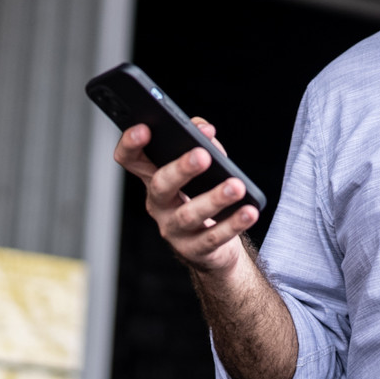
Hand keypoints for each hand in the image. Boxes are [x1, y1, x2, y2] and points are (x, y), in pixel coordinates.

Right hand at [113, 117, 257, 274]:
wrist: (214, 245)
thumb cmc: (203, 192)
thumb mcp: (201, 163)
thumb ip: (201, 140)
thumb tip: (205, 130)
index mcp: (153, 176)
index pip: (130, 158)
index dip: (130, 144)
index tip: (145, 129)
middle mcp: (158, 203)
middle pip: (161, 184)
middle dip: (181, 169)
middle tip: (203, 155)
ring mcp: (173, 228)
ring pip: (189, 214)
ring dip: (214, 198)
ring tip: (236, 186)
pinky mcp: (194, 249)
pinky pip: (213, 237)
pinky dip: (233, 223)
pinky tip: (248, 211)